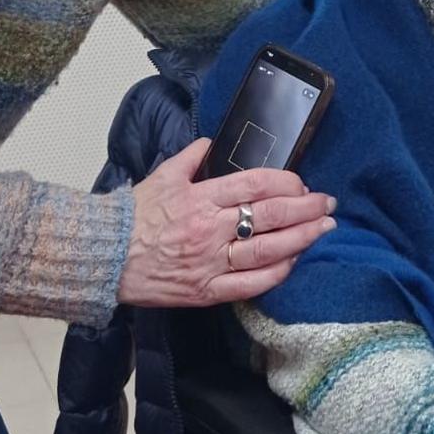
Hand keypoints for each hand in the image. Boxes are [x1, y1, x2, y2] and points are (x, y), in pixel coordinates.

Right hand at [117, 138, 335, 307]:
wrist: (105, 257)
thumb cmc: (133, 216)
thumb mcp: (162, 176)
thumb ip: (191, 157)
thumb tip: (213, 142)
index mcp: (201, 197)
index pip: (254, 184)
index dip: (286, 182)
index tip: (302, 183)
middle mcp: (210, 229)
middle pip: (269, 215)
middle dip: (305, 208)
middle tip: (328, 204)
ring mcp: (210, 262)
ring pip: (267, 250)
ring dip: (301, 238)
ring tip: (324, 229)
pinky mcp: (207, 291)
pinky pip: (250, 285)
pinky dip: (276, 273)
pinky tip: (294, 262)